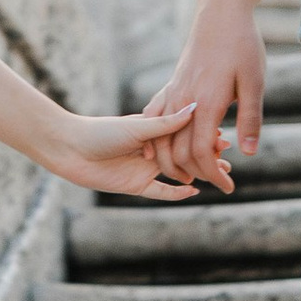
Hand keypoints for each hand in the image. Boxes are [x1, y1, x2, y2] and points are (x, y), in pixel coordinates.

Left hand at [55, 103, 229, 201]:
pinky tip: (195, 191)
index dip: (205, 137)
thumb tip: (196, 108)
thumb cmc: (101, 131)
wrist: (71, 149)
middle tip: (229, 161)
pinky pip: (161, 191)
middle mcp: (152, 149)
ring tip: (220, 174)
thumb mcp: (138, 125)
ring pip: (178, 173)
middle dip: (207, 157)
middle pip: (186, 154)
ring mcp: (145, 168)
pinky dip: (177, 192)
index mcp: (152, 129)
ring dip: (198, 174)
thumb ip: (167, 123)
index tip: (226, 139)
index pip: (185, 134)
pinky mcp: (136, 186)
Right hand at [145, 0, 264, 184]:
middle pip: (176, 151)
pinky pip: (154, 117)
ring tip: (194, 172)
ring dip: (173, 161)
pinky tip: (164, 148)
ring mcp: (173, 92)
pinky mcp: (171, 85)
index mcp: (206, 102)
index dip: (212, 175)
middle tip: (217, 181)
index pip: (200, 152)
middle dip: (195, 173)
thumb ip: (250, 118)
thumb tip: (248, 154)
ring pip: (160, 137)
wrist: (220, 13)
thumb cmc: (242, 44)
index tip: (228, 188)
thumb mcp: (254, 81)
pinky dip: (156, 138)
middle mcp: (184, 100)